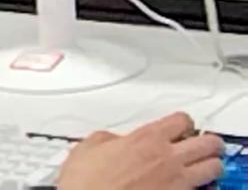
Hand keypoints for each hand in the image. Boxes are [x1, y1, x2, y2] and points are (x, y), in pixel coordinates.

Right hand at [57, 112, 223, 189]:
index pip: (182, 120)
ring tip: (200, 164)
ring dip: (208, 164)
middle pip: (208, 142)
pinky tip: (190, 185)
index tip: (179, 126)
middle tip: (200, 143)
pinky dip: (201, 187)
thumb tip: (113, 140)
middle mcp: (168, 159)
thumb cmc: (87, 182)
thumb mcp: (89, 147)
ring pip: (214, 168)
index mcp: (146, 139)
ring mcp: (177, 183)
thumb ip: (109, 138)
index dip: (182, 122)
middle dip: (207, 141)